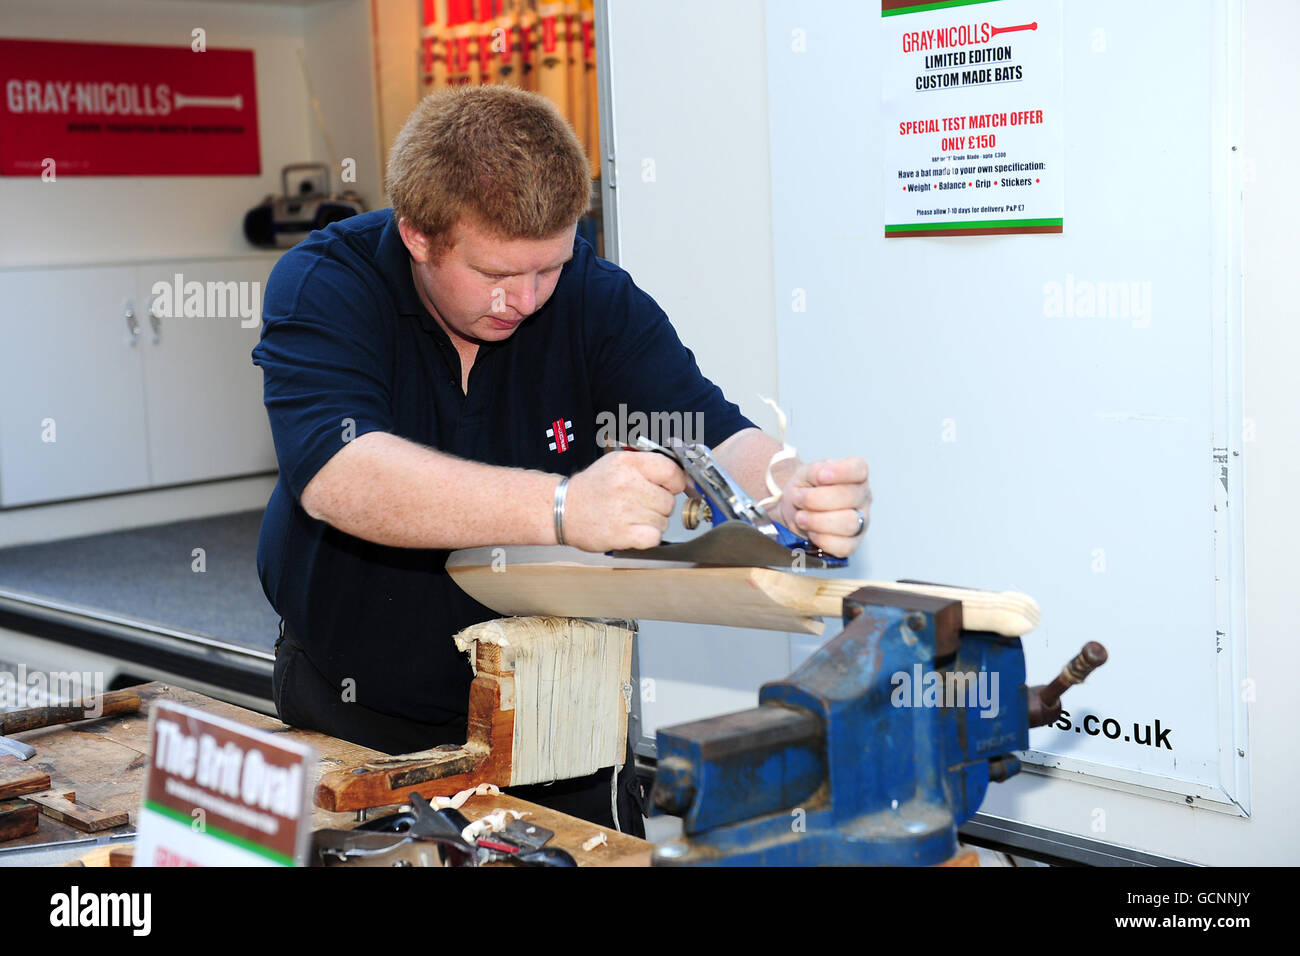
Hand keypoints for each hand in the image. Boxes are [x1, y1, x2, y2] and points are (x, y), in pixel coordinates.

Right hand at [562, 451, 686, 550]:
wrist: (563, 509)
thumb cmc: (593, 488)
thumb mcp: (617, 462)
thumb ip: (647, 464)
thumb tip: (679, 476)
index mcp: (628, 464)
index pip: (671, 472)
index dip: (675, 483)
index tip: (670, 488)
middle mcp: (627, 484)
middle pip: (669, 500)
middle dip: (659, 505)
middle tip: (641, 505)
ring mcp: (625, 510)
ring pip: (663, 521)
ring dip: (652, 523)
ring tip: (632, 517)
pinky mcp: (621, 534)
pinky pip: (654, 537)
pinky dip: (647, 537)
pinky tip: (634, 531)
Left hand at [774, 457, 870, 558]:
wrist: (795, 507)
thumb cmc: (806, 487)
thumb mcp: (806, 472)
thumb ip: (816, 470)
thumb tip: (822, 475)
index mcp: (856, 474)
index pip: (859, 469)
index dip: (840, 472)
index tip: (821, 475)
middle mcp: (863, 497)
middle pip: (849, 497)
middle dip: (817, 499)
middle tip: (799, 498)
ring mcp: (861, 522)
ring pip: (849, 524)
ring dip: (818, 521)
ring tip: (801, 517)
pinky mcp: (852, 544)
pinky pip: (843, 547)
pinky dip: (822, 539)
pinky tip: (811, 531)